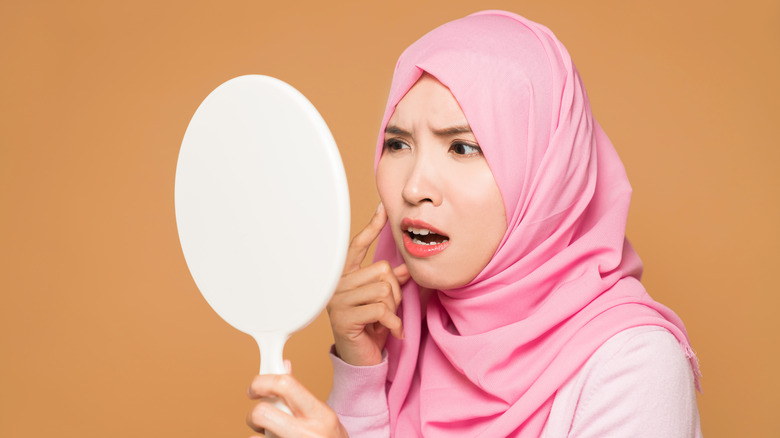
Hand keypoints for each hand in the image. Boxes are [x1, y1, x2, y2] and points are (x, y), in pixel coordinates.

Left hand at [247, 373, 347, 437]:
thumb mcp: (322, 416)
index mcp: (320, 415)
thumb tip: (284, 366)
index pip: (285, 385)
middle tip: (257, 418)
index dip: (262, 382)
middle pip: (262, 413)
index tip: (254, 388)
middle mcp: (308, 433)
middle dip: (253, 414)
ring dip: (257, 436)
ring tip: (270, 436)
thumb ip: (301, 395)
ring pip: (255, 437)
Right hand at [327, 203, 409, 365]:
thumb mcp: (382, 301)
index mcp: (344, 277)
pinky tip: (392, 333)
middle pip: (381, 271)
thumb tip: (407, 267)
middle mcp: (337, 285)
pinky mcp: (344, 318)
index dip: (372, 227)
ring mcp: (337, 301)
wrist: (360, 361)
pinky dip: (393, 323)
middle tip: (391, 310)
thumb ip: (390, 282)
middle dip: (395, 291)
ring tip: (388, 321)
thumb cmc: (370, 328)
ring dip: (394, 308)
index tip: (383, 209)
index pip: (357, 246)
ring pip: (383, 289)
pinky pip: (381, 309)